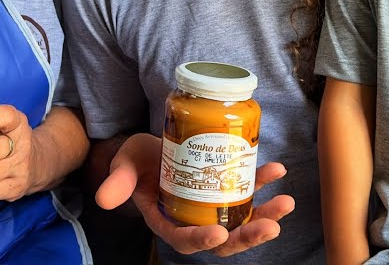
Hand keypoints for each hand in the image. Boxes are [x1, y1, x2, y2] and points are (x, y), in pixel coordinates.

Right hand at [96, 133, 294, 256]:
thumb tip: (103, 199)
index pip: (184, 239)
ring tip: (285, 202)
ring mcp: (213, 206)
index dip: (202, 241)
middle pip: (223, 238)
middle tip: (271, 226)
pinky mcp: (225, 188)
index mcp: (168, 222)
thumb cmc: (137, 159)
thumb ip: (118, 182)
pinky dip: (263, 182)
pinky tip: (277, 170)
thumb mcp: (125, 166)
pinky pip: (247, 191)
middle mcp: (195, 220)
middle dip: (249, 236)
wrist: (152, 147)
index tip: (218, 233)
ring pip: (242, 219)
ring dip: (266, 213)